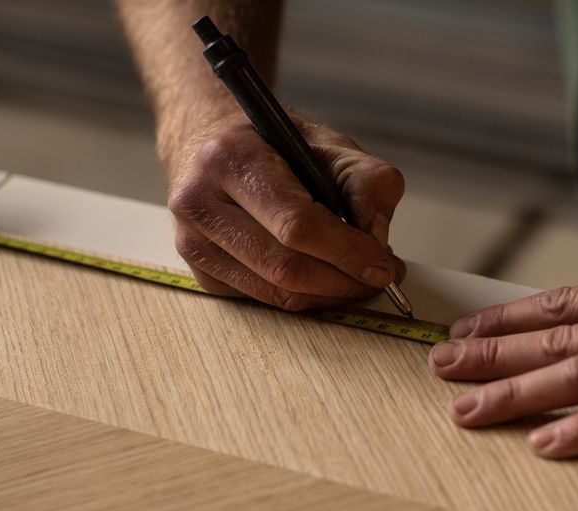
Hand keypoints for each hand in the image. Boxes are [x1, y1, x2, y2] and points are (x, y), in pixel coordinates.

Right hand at [165, 112, 404, 310]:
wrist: (212, 145)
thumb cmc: (273, 144)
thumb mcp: (329, 144)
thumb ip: (367, 181)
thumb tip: (375, 238)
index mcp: (231, 158)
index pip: (296, 224)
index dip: (347, 252)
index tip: (384, 265)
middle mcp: (199, 202)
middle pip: (285, 267)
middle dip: (343, 280)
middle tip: (380, 277)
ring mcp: (193, 243)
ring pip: (275, 292)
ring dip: (328, 295)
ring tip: (359, 278)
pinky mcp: (201, 272)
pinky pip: (263, 300)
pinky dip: (304, 296)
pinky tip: (324, 279)